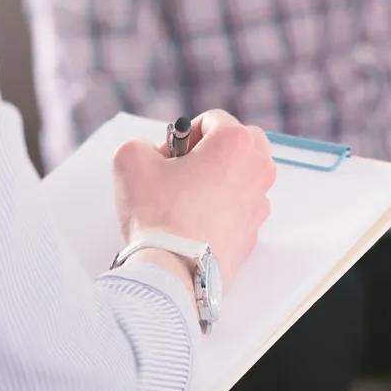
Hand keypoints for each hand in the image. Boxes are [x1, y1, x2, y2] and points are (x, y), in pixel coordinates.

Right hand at [113, 109, 275, 290]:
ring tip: (188, 196)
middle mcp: (258, 169)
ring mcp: (260, 202)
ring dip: (221, 176)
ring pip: (245, 174)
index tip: (169, 155)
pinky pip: (242, 205)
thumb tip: (150, 151)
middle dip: (214, 148)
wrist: (173, 272)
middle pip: (242, 141)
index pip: (213, 119)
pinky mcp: (255, 231)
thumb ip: (140, 143)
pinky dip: (224, 206)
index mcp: (235, 144)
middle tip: (185, 168)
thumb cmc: (158, 215)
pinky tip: (197, 220)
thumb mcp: (130, 161)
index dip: (184, 134)